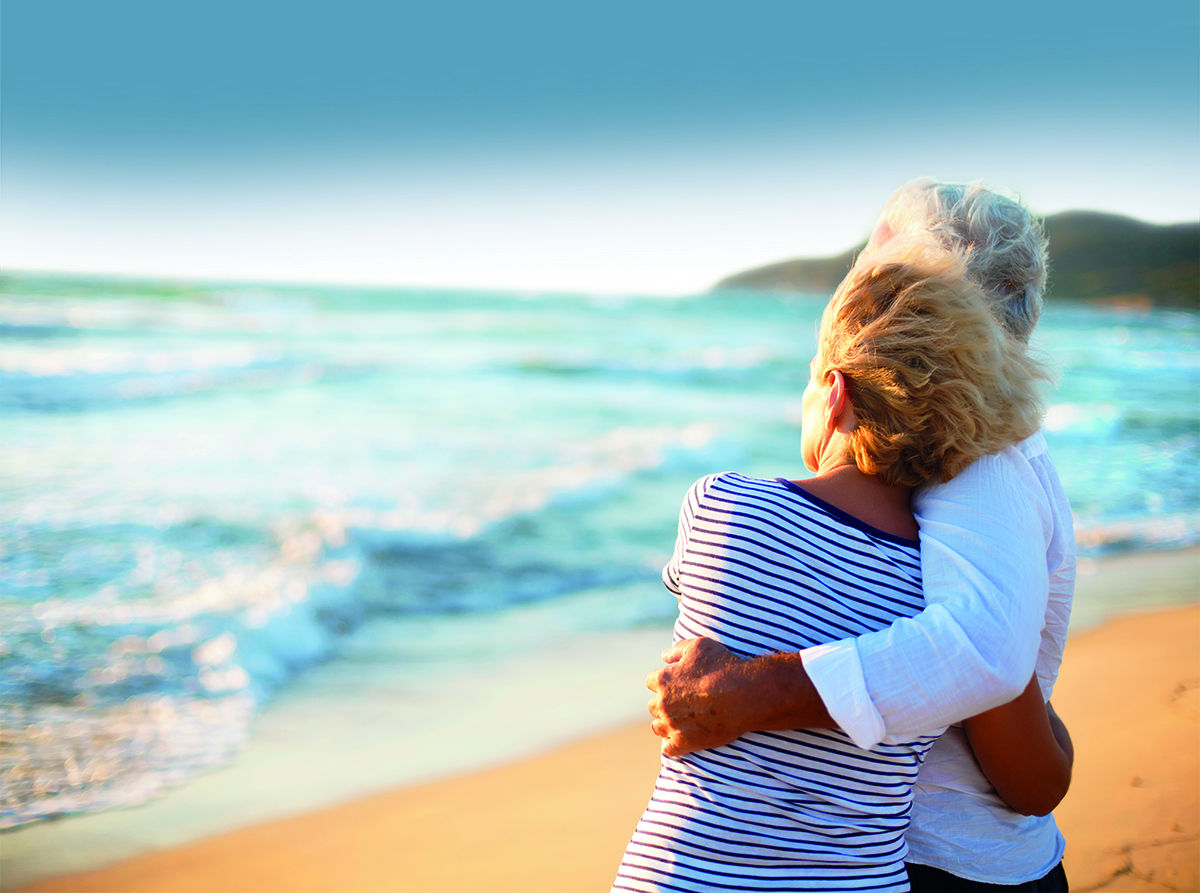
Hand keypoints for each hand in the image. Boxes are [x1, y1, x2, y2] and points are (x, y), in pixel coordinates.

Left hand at [646, 637, 748, 756]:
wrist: (744, 695)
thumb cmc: (723, 667)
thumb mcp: (699, 646)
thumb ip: (677, 650)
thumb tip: (663, 656)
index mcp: (662, 679)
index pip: (652, 682)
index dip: (665, 682)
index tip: (677, 684)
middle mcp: (663, 703)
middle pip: (653, 705)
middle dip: (665, 703)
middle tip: (683, 702)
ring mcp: (672, 725)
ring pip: (658, 727)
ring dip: (666, 723)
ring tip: (681, 721)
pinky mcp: (684, 742)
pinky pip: (668, 748)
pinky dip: (672, 745)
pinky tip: (680, 740)